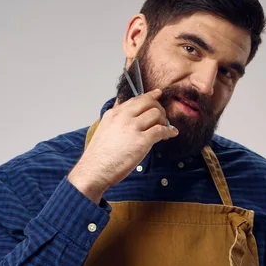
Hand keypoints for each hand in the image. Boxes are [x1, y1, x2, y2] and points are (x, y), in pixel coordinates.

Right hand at [68, 88, 177, 203]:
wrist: (94, 171)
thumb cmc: (99, 156)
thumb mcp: (105, 129)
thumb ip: (117, 120)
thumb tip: (127, 114)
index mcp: (114, 113)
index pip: (136, 99)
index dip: (150, 96)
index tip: (158, 94)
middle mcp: (123, 117)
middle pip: (149, 102)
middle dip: (159, 109)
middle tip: (162, 119)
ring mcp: (133, 128)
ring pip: (157, 114)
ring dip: (164, 121)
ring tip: (164, 130)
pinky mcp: (142, 141)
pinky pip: (161, 130)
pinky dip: (169, 131)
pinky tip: (171, 134)